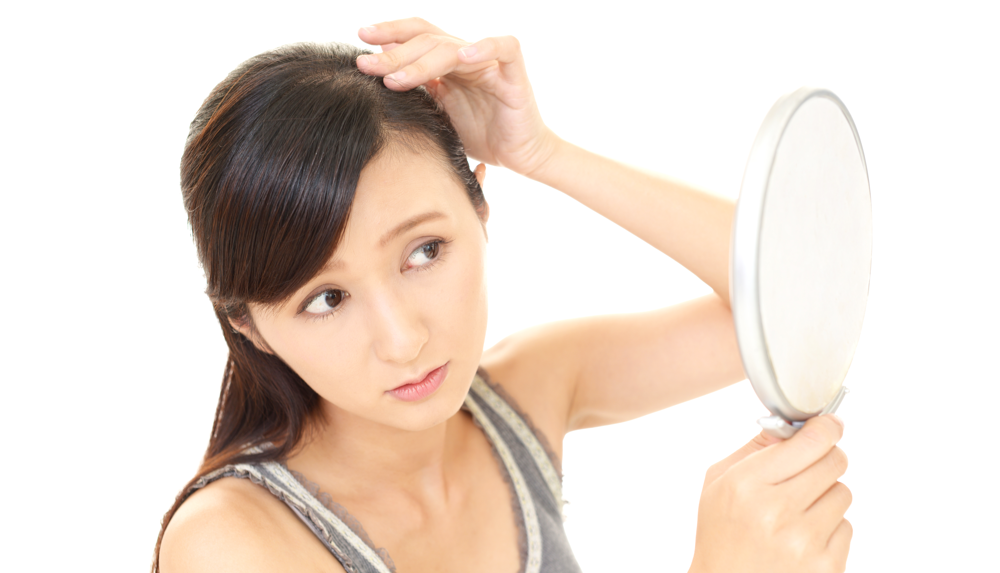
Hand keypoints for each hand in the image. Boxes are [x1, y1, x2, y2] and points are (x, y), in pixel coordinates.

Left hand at [356, 18, 559, 177]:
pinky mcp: (514, 75)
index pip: (416, 36)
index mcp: (447, 64)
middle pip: (427, 40)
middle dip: (393, 53)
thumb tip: (381, 70)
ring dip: (420, 63)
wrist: (520, 157)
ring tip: (395, 78)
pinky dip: (485, 47)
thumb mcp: (438, 114)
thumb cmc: (482, 137)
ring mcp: (490, 64)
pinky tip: (463, 56)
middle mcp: (467, 57)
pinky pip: (504, 48)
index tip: (360, 39)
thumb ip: (417, 92)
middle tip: (366, 65)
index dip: (390, 33)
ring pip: (453, 48)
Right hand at [690, 415, 852, 572]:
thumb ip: (755, 448)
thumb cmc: (720, 533)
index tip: (829, 426)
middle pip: (835, 462)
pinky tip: (803, 537)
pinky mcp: (826, 565)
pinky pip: (847, 527)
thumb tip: (793, 422)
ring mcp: (805, 541)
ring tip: (798, 512)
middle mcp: (777, 511)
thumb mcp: (718, 483)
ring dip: (825, 496)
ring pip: (844, 493)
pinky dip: (830, 528)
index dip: (826, 428)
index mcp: (747, 484)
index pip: (811, 441)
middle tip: (809, 468)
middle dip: (825, 459)